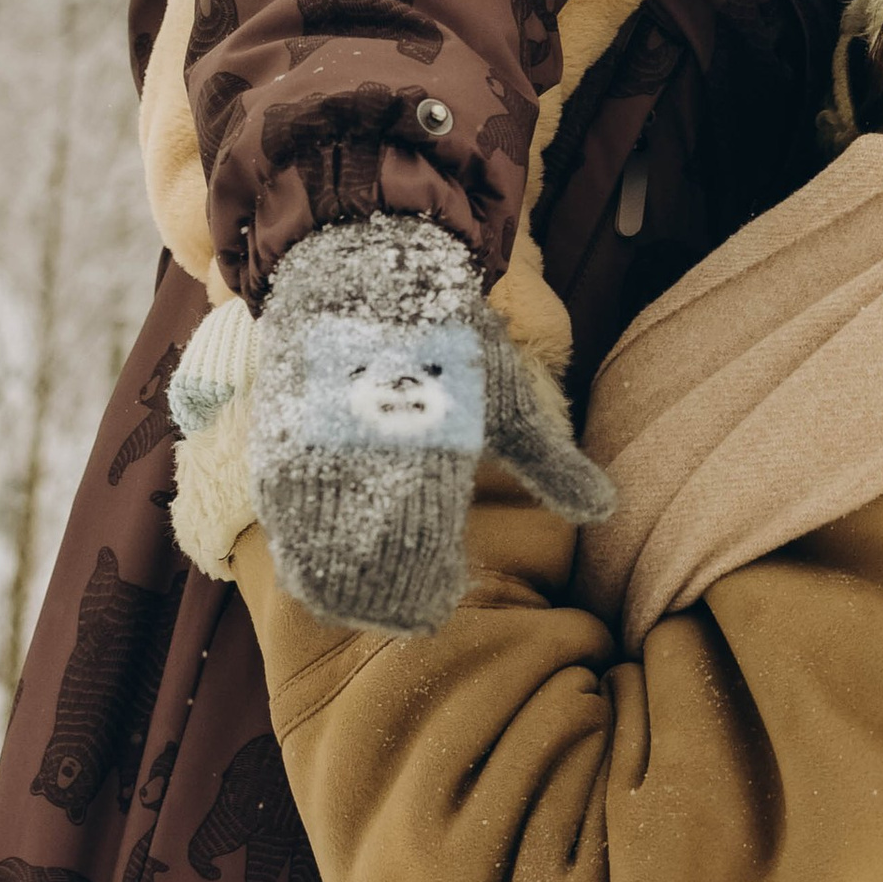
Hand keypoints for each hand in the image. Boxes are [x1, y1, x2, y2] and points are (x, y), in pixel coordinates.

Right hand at [248, 218, 611, 634]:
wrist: (360, 270)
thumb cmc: (447, 339)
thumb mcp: (507, 398)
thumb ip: (549, 462)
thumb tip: (607, 509)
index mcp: (431, 451)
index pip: (423, 557)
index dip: (428, 596)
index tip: (441, 604)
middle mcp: (367, 461)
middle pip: (368, 573)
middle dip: (388, 602)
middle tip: (408, 612)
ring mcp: (314, 459)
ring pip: (320, 562)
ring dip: (345, 591)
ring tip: (371, 600)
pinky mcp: (275, 454)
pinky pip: (285, 533)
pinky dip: (306, 561)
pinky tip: (327, 571)